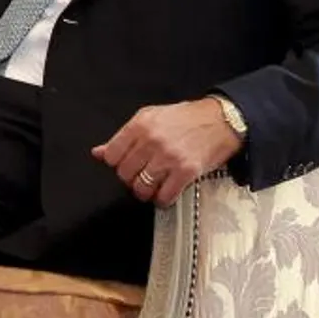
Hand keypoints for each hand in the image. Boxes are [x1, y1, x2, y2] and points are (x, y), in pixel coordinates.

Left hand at [91, 99, 243, 206]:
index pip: (111, 156)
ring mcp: (168, 157)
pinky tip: (165, 193)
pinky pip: (164, 195)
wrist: (220, 120)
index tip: (126, 165)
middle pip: (124, 173)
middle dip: (130, 179)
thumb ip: (123, 137)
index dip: (116, 164)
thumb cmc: (185, 118)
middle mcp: (151, 141)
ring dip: (144, 192)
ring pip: (141, 187)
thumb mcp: (150, 117)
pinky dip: (162, 199)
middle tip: (140, 176)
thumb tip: (98, 153)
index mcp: (139, 125)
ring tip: (151, 187)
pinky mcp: (186, 171)